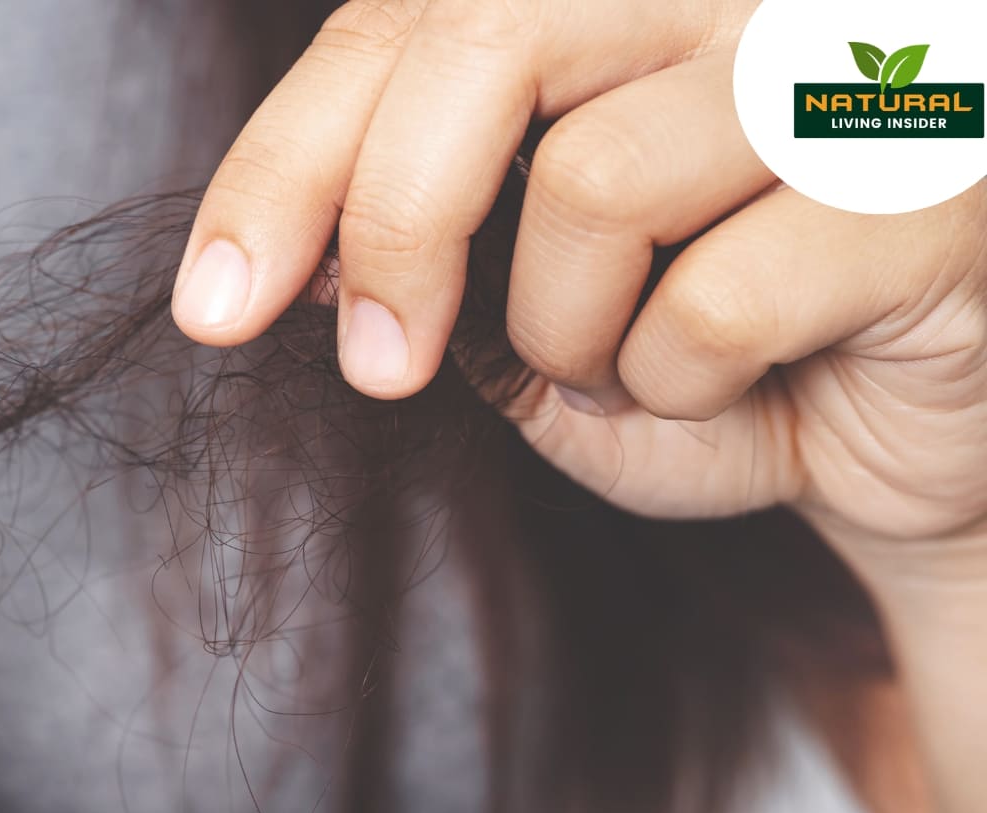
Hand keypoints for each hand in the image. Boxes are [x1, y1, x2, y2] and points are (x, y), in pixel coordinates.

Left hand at [175, 0, 986, 580]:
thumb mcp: (530, 314)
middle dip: (391, 220)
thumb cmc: (715, 362)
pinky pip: (715, 300)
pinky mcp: (929, 183)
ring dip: (568, 333)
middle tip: (378, 370)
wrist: (911, 450)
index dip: (285, 158)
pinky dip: (680, 389)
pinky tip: (745, 387)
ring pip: (594, 178)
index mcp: (622, 1)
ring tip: (631, 363)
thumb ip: (430, 253)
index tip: (214, 304)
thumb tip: (305, 252)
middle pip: (485, 36)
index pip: (409, 21)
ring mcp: (849, 59)